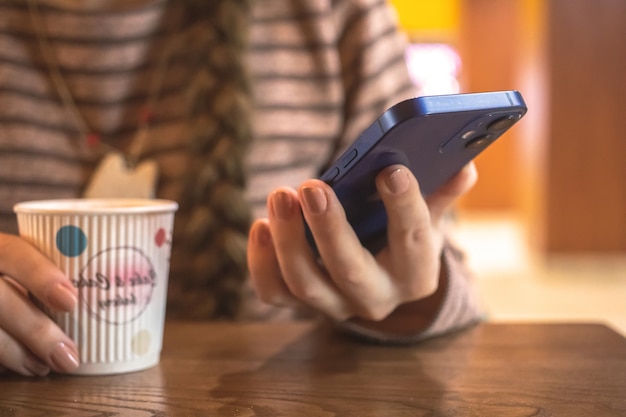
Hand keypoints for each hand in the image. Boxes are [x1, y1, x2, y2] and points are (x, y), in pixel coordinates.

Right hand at [0, 234, 79, 375]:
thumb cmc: (20, 272)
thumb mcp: (30, 261)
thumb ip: (57, 270)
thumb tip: (112, 298)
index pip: (12, 253)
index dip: (40, 275)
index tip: (71, 300)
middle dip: (35, 330)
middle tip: (69, 355)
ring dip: (18, 352)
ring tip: (52, 365)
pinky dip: (3, 360)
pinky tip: (26, 367)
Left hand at [247, 162, 476, 333]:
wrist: (376, 279)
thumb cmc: (398, 237)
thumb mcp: (425, 218)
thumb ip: (439, 191)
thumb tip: (464, 165)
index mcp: (415, 273)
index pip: (413, 241)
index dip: (404, 206)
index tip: (391, 170)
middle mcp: (376, 297)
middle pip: (350, 271)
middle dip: (330, 228)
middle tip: (313, 186)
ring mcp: (335, 305)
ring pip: (305, 283)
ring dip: (289, 239)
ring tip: (281, 195)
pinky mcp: (301, 304)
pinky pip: (274, 292)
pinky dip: (261, 261)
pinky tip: (260, 225)